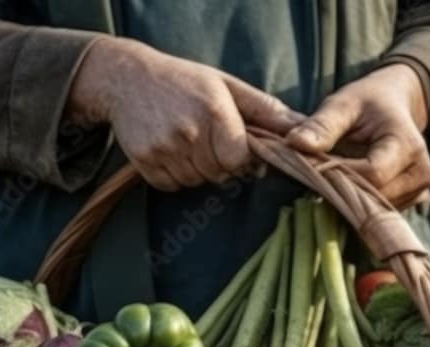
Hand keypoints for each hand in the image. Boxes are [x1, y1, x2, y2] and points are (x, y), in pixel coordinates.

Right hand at [69, 37, 302, 190]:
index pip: (239, 160)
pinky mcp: (145, 162)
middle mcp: (188, 132)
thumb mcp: (228, 86)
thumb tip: (303, 130)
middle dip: (219, 163)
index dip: (241, 159)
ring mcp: (164, 149)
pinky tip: (171, 150)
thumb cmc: (185, 81)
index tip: (234, 146)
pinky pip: (172, 186)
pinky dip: (175, 175)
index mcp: (214, 111)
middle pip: (218, 174)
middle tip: (207, 139)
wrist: (127, 78)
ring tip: (187, 141)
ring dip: (197, 170)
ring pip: (196, 182)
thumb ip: (266, 111)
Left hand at [288, 64, 429, 209]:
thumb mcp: (343, 104)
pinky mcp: (412, 201)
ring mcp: (418, 191)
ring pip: (374, 211)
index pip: (372, 174)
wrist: (396, 104)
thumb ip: (321, 125)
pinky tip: (348, 187)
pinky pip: (378, 213)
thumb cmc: (367, 103)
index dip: (339, 175)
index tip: (312, 167)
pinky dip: (359, 204)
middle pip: (374, 197)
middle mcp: (420, 172)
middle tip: (316, 176)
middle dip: (341, 190)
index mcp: (407, 143)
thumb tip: (294, 143)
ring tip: (333, 179)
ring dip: (348, 200)